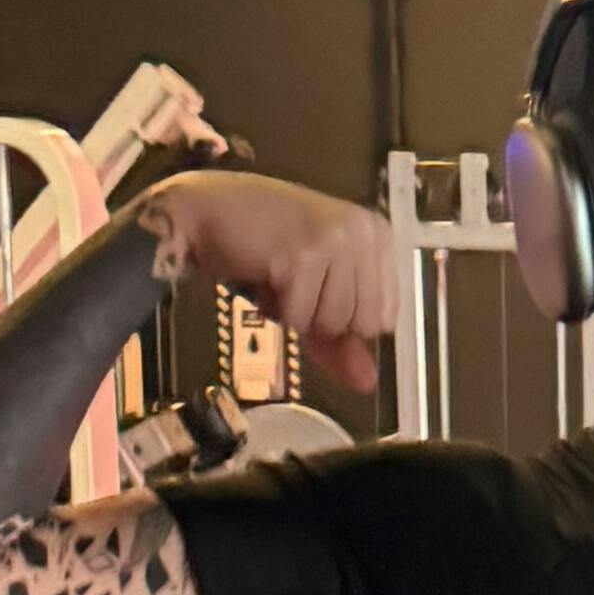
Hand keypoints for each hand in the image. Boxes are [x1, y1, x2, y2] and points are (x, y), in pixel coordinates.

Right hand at [142, 167, 397, 397]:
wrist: (208, 210)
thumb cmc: (263, 247)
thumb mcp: (314, 292)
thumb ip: (343, 340)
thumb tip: (365, 384)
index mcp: (377, 235)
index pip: (385, 318)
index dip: (345, 318)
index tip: (318, 287)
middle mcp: (364, 232)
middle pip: (363, 325)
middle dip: (321, 318)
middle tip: (295, 281)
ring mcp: (336, 240)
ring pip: (332, 323)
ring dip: (296, 313)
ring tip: (279, 276)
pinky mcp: (303, 254)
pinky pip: (299, 317)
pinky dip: (275, 309)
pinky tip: (264, 275)